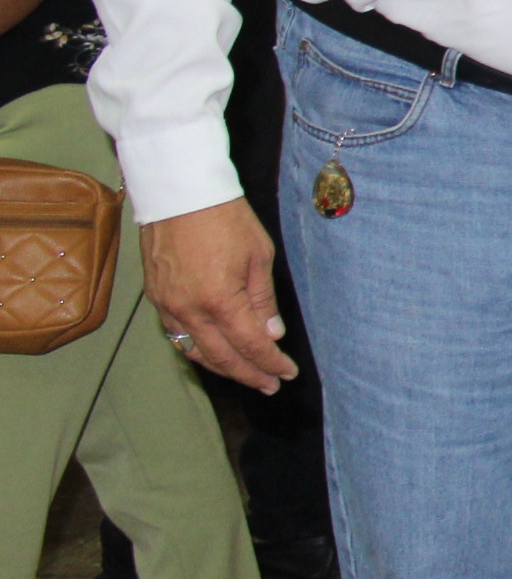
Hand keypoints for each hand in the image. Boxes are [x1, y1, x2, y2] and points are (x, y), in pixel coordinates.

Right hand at [138, 199, 296, 393]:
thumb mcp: (259, 256)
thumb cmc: (225, 217)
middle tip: (270, 386)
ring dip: (221, 368)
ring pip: (194, 351)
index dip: (271, 363)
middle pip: (221, 357)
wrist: (178, 192)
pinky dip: (196, 349)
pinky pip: (176, 334)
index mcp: (219, 300)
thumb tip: (272, 334)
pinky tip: (213, 353)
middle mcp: (188, 309)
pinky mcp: (155, 297)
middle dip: (248, 375)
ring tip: (246, 376)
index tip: (287, 373)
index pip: (250, 345)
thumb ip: (263, 300)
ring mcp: (167, 305)